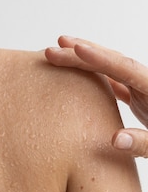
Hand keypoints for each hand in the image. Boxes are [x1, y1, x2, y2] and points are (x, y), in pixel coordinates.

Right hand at [45, 36, 147, 157]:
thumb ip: (144, 143)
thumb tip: (114, 140)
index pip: (125, 68)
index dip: (99, 58)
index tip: (76, 48)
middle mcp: (147, 83)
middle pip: (112, 60)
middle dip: (81, 52)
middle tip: (52, 49)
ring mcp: (142, 87)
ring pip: (109, 66)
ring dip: (84, 58)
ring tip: (57, 51)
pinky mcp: (138, 95)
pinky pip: (111, 78)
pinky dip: (92, 72)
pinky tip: (74, 71)